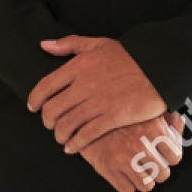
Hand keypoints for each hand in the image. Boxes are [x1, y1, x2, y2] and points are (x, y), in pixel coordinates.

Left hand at [27, 35, 165, 152]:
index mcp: (79, 65)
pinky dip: (76, 144)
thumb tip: (44, 45)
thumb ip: (69, 44)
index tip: (33, 107)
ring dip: (60, 135)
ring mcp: (98, 102)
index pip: (45, 86)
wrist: (159, 68)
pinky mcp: (113, 117)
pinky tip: (73, 147)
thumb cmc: (129, 56)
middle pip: (52, 109)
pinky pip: (87, 134)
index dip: (34, 100)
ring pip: (67, 124)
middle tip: (50, 125)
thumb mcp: (98, 43)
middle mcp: (84, 84)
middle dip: (47, 121)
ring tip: (61, 138)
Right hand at [79, 112, 184, 191]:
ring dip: (142, 180)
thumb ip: (164, 116)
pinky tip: (122, 173)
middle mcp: (141, 144)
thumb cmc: (115, 111)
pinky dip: (126, 185)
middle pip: (163, 174)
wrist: (82, 113)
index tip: (161, 155)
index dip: (169, 158)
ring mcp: (124, 158)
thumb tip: (178, 121)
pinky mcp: (107, 168)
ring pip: (147, 186)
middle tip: (147, 163)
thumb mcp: (141, 108)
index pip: (176, 157)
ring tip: (135, 170)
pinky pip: (127, 190)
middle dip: (156, 170)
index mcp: (153, 128)